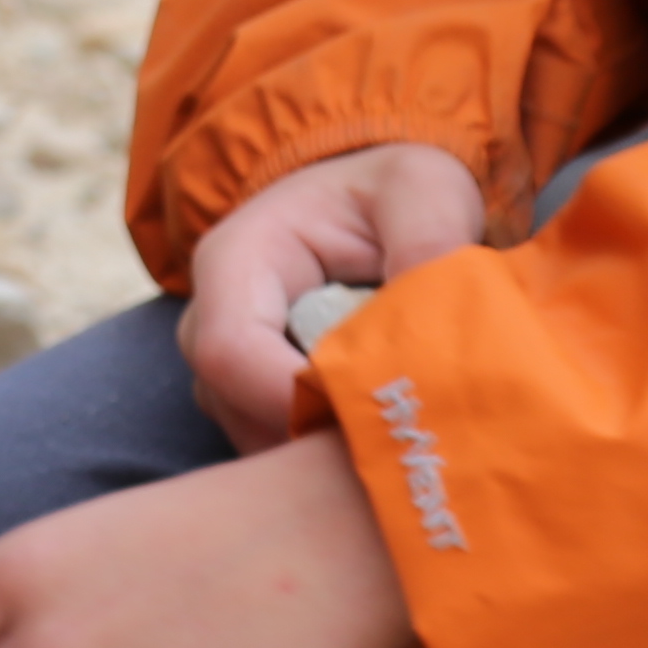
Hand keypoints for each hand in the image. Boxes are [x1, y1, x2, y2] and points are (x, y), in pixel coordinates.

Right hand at [180, 141, 486, 445]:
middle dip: (323, 436)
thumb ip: (428, 241)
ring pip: (262, 440)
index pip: (231, 352)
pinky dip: (336, 457)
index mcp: (236, 263)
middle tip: (410, 441)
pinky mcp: (257, 407)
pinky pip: (284, 453)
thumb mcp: (421, 190)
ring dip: (333, 451)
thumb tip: (435, 320)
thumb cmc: (394, 191)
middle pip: (241, 410)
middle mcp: (212, 325)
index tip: (378, 416)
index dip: (296, 396)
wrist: (380, 205)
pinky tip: (394, 441)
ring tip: (411, 437)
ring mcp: (229, 375)